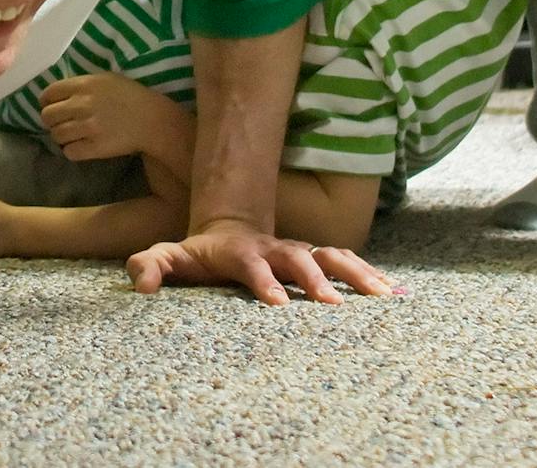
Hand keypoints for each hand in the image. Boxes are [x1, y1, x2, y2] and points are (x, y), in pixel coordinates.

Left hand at [39, 72, 189, 162]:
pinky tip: (80, 146)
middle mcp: (82, 105)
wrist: (152, 120)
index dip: (46, 101)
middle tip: (60, 123)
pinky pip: (69, 152)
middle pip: (47, 116)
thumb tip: (58, 95)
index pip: (49, 93)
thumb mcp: (106, 80)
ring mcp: (87, 127)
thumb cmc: (131, 96)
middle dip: (51, 121)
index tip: (50, 106)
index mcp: (84, 85)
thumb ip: (82, 85)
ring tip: (72, 135)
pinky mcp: (94, 148)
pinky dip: (72, 150)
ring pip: (56, 136)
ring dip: (61, 137)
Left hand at [125, 220, 394, 305]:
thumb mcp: (169, 256)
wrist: (228, 229)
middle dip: (316, 280)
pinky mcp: (317, 259)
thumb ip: (151, 265)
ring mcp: (300, 251)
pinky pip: (348, 265)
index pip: (252, 264)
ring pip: (332, 257)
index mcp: (242, 251)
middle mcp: (276, 248)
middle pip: (301, 258)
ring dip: (356, 274)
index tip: (278, 303)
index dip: (264, 281)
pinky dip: (372, 276)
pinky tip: (396, 295)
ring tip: (383, 297)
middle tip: (333, 306)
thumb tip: (140, 282)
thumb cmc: (198, 254)